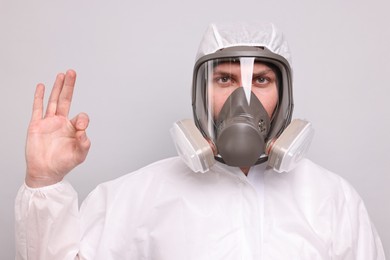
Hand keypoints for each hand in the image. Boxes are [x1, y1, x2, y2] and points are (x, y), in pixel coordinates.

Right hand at [25, 70, 90, 187]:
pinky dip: (39, 97)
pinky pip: (37, 108)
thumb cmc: (64, 163)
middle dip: (69, 86)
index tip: (81, 128)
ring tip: (62, 74)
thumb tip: (83, 129)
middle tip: (72, 72)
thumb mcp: (80, 154)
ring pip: (53, 100)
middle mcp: (61, 122)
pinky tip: (42, 86)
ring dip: (57, 87)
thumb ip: (85, 141)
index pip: (81, 116)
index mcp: (73, 128)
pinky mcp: (36, 125)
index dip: (83, 119)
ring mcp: (48, 122)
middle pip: (66, 99)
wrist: (46, 172)